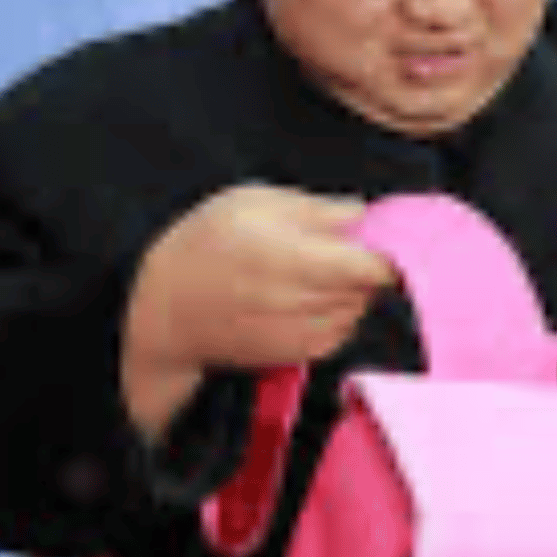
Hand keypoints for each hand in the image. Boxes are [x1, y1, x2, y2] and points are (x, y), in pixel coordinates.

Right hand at [121, 183, 395, 436]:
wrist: (165, 311)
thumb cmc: (204, 246)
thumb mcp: (251, 202)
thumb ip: (314, 208)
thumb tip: (363, 212)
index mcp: (294, 260)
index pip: (374, 268)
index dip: (392, 252)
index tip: (387, 235)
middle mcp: (304, 304)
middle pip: (372, 288)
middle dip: (367, 265)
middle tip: (342, 244)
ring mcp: (305, 335)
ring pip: (360, 308)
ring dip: (352, 289)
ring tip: (314, 269)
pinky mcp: (302, 355)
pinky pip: (343, 329)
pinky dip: (338, 312)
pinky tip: (306, 295)